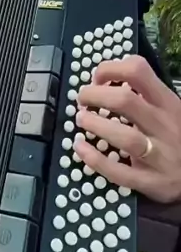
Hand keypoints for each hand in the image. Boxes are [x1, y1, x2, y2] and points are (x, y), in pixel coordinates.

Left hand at [73, 55, 180, 203]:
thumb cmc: (179, 136)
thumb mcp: (170, 109)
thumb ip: (146, 94)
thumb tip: (107, 80)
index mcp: (168, 103)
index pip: (137, 71)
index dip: (109, 70)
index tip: (97, 79)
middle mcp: (164, 126)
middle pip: (124, 101)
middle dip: (95, 96)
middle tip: (82, 100)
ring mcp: (159, 155)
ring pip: (124, 137)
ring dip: (94, 125)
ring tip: (81, 120)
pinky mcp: (151, 181)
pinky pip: (118, 171)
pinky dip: (94, 159)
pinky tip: (80, 147)